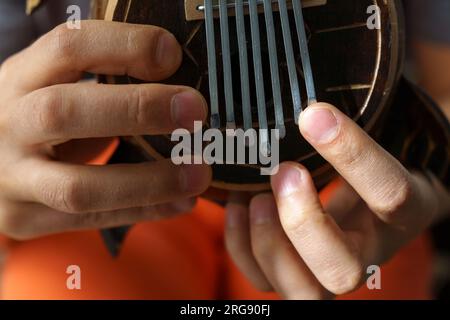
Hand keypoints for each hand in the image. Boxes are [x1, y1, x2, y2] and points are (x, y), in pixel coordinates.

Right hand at [0, 21, 210, 238]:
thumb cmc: (38, 118)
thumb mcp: (57, 87)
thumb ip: (102, 83)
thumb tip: (179, 88)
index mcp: (20, 78)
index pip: (66, 47)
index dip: (123, 46)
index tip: (171, 54)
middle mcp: (8, 124)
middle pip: (64, 112)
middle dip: (137, 109)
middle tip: (194, 110)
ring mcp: (12, 178)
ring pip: (78, 187)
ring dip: (150, 182)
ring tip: (200, 173)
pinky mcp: (23, 217)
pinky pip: (90, 220)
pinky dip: (143, 210)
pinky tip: (182, 202)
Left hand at [225, 103, 448, 298]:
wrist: (379, 202)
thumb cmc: (373, 167)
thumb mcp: (377, 146)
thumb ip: (350, 139)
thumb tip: (307, 111)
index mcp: (403, 214)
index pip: (389, 194)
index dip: (351, 154)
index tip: (313, 115)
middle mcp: (370, 256)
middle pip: (341, 272)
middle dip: (301, 223)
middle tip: (282, 173)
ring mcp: (331, 271)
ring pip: (301, 291)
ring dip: (266, 241)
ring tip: (252, 194)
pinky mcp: (299, 275)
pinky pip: (263, 280)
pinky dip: (241, 244)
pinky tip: (238, 205)